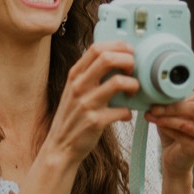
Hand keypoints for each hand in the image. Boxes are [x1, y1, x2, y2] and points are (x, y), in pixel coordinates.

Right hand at [44, 41, 139, 168]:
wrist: (60, 147)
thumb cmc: (73, 117)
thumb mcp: (76, 90)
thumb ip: (90, 75)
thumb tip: (116, 60)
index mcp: (75, 76)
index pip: (96, 48)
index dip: (118, 47)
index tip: (130, 53)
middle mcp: (79, 86)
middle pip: (107, 58)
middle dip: (128, 61)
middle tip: (133, 71)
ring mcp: (86, 103)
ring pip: (117, 82)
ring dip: (133, 85)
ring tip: (133, 92)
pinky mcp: (95, 121)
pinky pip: (122, 110)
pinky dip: (129, 112)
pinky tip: (125, 115)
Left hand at [145, 76, 193, 177]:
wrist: (172, 156)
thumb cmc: (173, 129)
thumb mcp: (173, 109)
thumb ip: (173, 99)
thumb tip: (160, 89)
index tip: (193, 83)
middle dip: (175, 106)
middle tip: (155, 106)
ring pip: (189, 123)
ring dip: (167, 118)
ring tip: (153, 114)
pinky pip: (182, 135)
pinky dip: (167, 128)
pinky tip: (158, 124)